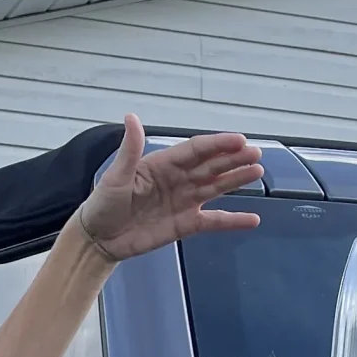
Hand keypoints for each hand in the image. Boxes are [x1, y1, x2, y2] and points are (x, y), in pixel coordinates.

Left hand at [72, 115, 261, 263]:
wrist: (99, 239)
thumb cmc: (103, 204)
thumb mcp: (116, 176)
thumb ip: (130, 150)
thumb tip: (131, 117)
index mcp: (162, 164)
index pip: (196, 150)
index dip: (218, 145)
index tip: (239, 140)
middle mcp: (177, 180)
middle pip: (211, 166)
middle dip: (234, 159)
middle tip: (256, 154)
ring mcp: (184, 202)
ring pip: (216, 188)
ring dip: (237, 180)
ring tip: (257, 173)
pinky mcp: (185, 225)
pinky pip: (214, 221)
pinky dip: (233, 221)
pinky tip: (252, 219)